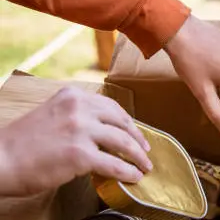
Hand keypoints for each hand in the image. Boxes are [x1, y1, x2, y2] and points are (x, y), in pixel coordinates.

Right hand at [0, 87, 151, 196]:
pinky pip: (114, 164)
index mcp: (73, 95)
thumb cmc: (21, 143)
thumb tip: (103, 131)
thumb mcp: (51, 114)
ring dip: (138, 156)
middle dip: (138, 138)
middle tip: (146, 150)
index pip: (111, 107)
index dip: (127, 122)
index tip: (136, 132)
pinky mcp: (81, 154)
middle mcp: (79, 108)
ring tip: (145, 166)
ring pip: (123, 142)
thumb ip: (76, 116)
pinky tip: (134, 176)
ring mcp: (81, 130)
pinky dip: (128, 171)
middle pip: (121, 122)